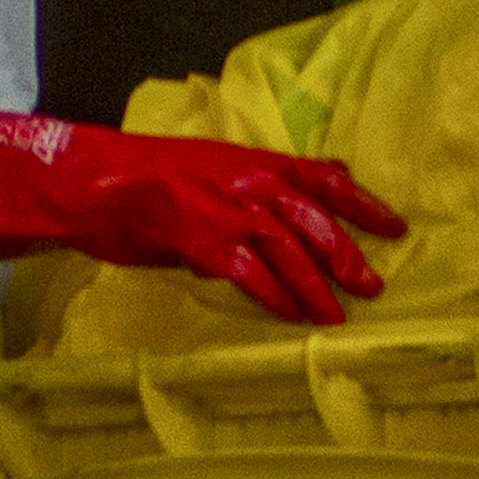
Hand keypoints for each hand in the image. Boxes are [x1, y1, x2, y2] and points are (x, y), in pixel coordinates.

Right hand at [0, 100, 407, 324]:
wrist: (82, 183)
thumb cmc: (144, 181)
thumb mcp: (212, 173)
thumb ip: (259, 189)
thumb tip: (306, 202)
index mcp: (251, 161)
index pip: (323, 177)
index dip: (363, 202)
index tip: (396, 227)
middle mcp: (243, 178)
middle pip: (312, 217)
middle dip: (346, 254)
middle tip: (374, 285)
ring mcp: (219, 206)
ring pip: (285, 247)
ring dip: (315, 285)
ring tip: (335, 316)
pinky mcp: (194, 237)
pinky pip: (245, 271)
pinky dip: (272, 296)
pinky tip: (289, 317)